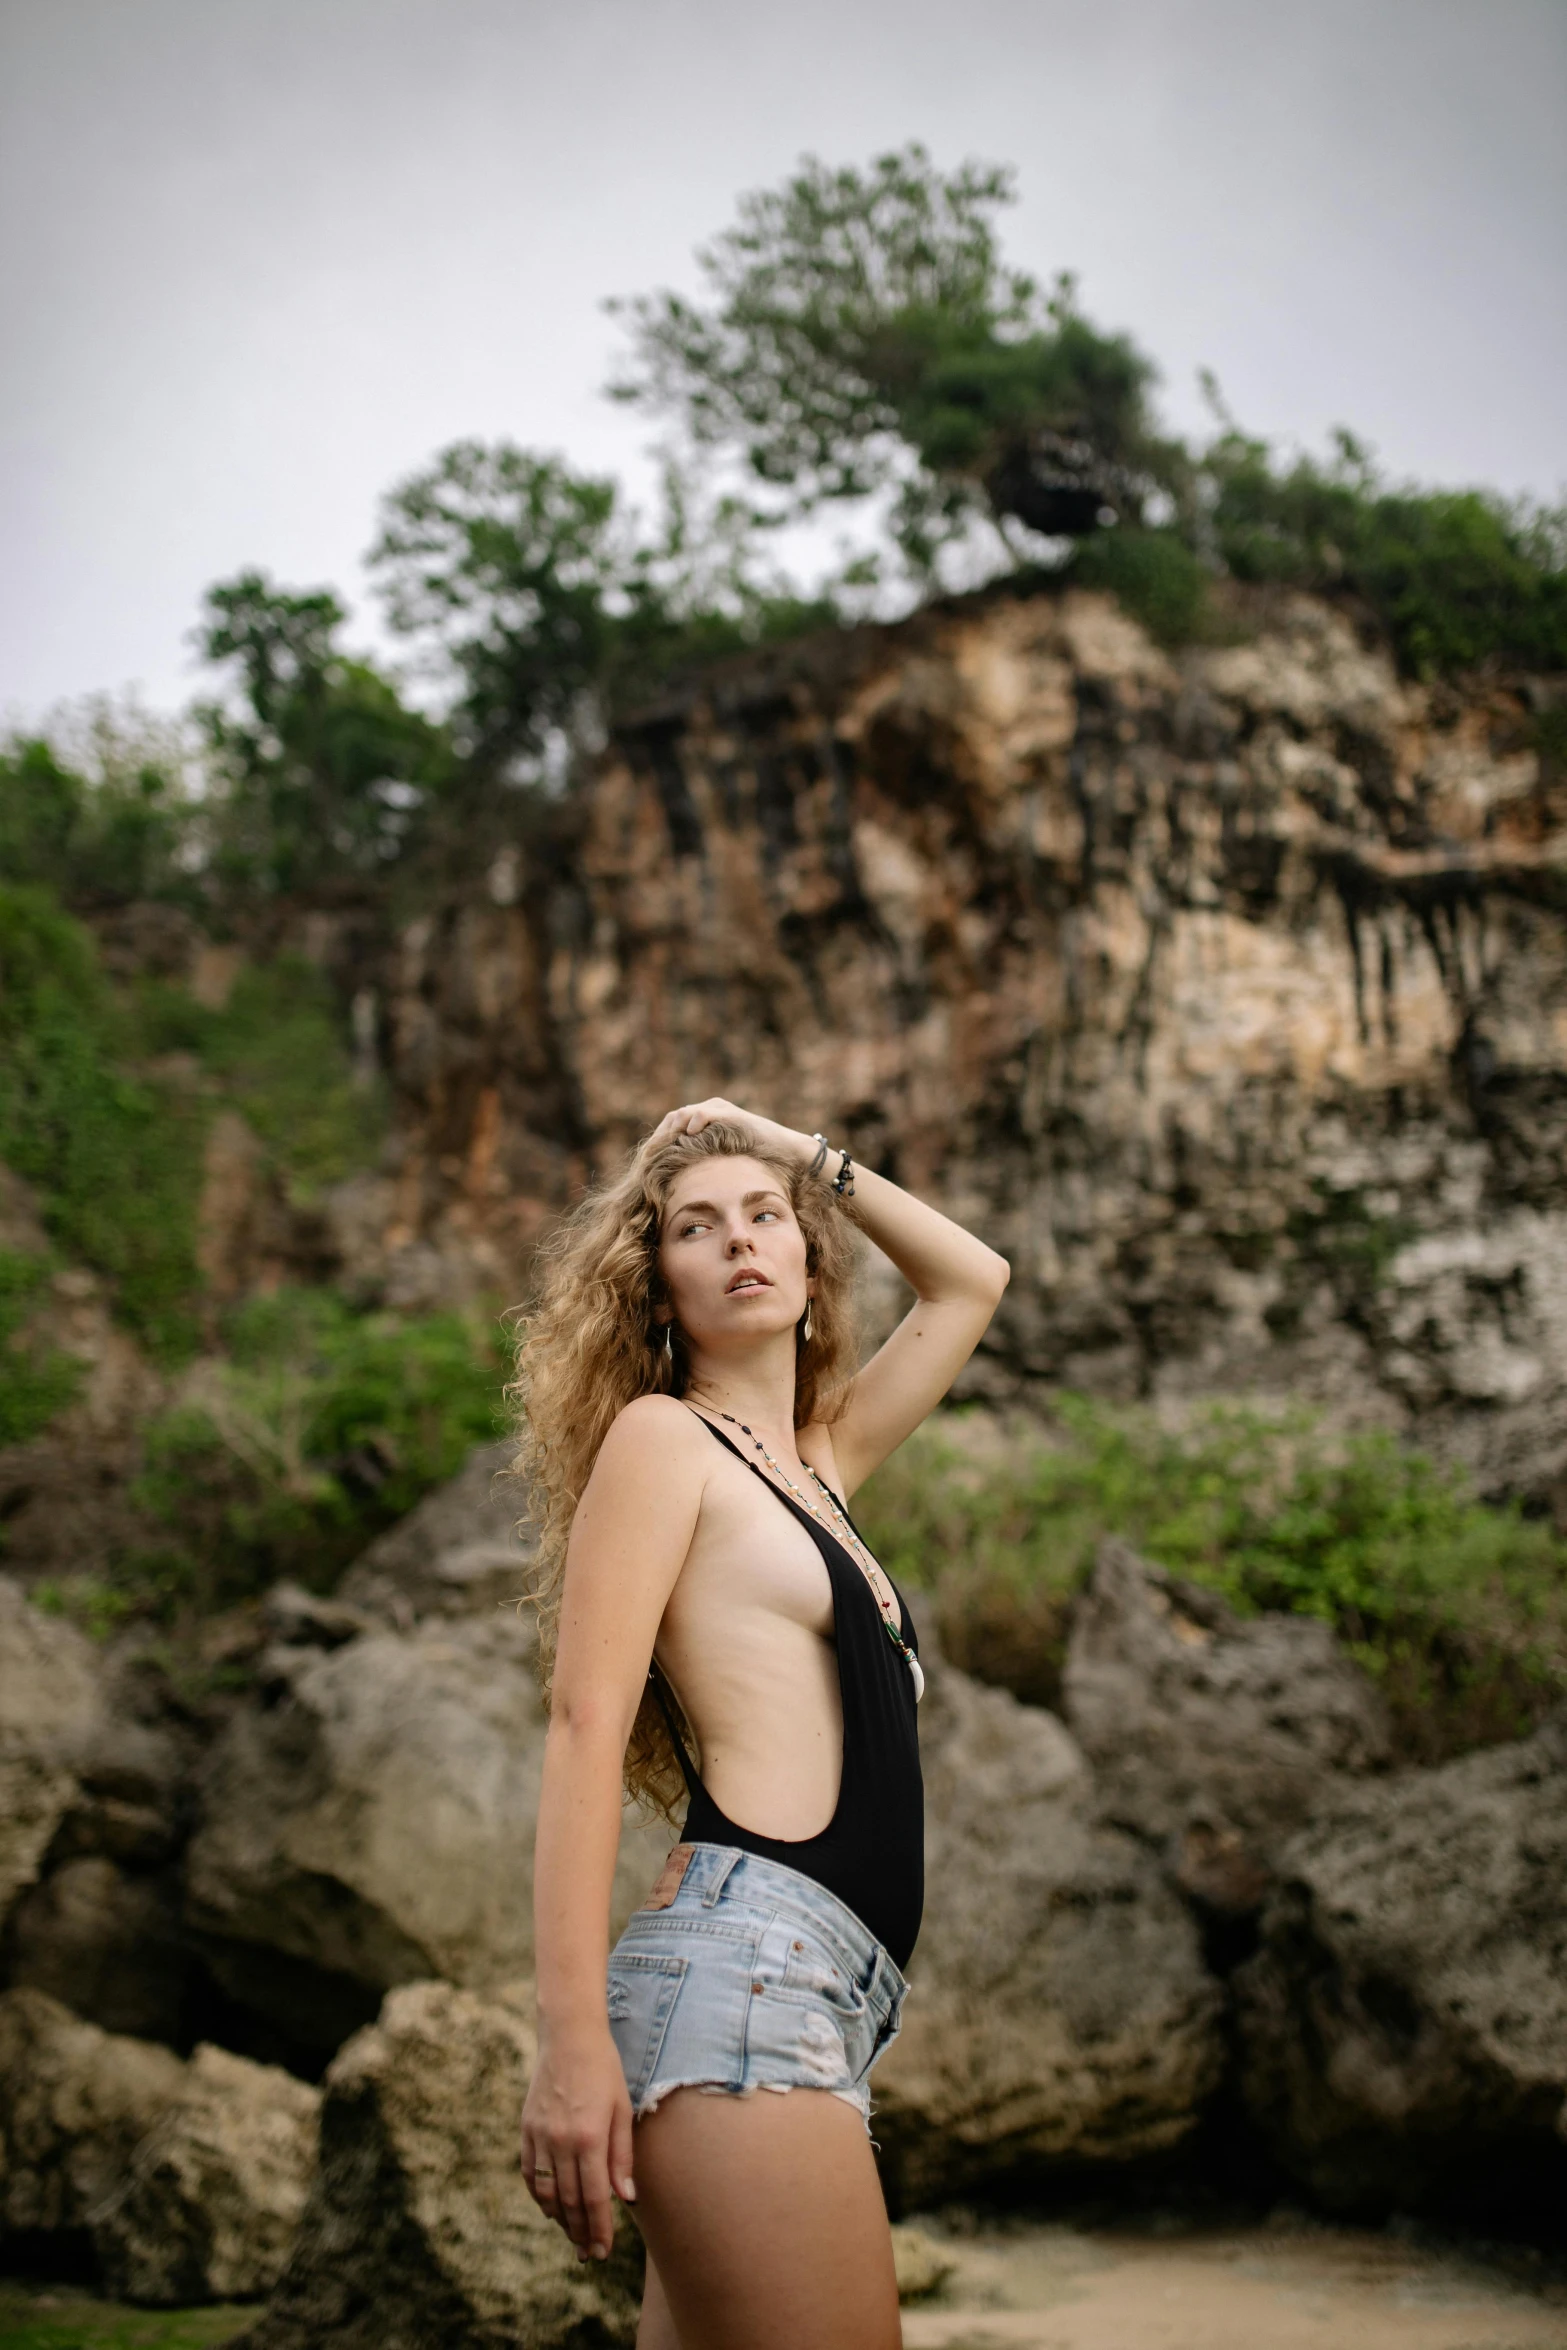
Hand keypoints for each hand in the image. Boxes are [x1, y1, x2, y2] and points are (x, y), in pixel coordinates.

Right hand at [520, 2023, 635, 2260]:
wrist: (568, 2036)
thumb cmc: (604, 2070)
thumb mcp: (622, 2109)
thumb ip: (622, 2156)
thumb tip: (626, 2198)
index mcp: (589, 2137)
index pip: (593, 2197)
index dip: (599, 2228)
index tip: (604, 2250)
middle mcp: (561, 2141)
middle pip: (569, 2201)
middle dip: (581, 2232)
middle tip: (591, 2254)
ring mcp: (540, 2136)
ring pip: (547, 2192)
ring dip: (560, 2220)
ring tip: (574, 2236)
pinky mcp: (527, 2129)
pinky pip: (531, 2173)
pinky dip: (540, 2196)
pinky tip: (551, 2208)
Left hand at [643, 1097, 810, 1166]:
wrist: (783, 1150)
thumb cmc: (754, 1159)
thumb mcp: (721, 1162)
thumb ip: (702, 1163)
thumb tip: (678, 1182)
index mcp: (702, 1121)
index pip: (671, 1127)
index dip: (658, 1143)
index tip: (648, 1161)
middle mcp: (708, 1111)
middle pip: (672, 1119)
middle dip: (661, 1137)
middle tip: (651, 1157)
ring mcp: (719, 1110)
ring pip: (684, 1114)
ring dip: (673, 1130)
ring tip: (666, 1148)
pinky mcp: (730, 1113)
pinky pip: (705, 1113)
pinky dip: (695, 1122)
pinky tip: (690, 1135)